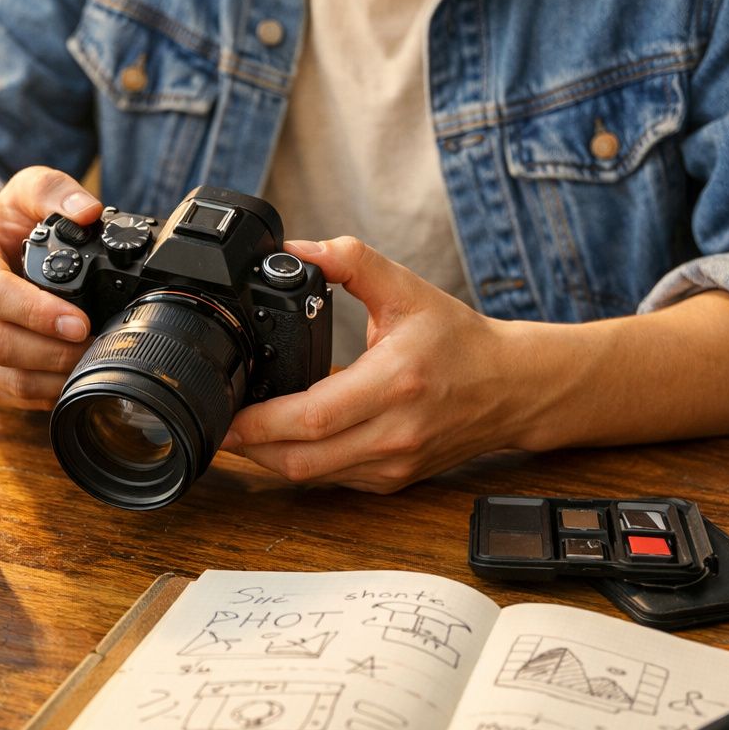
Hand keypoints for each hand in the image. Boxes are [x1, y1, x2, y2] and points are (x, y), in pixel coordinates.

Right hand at [0, 167, 101, 407]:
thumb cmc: (7, 223)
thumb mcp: (27, 190)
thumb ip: (55, 190)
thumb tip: (87, 211)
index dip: (36, 312)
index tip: (78, 320)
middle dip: (52, 351)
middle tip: (95, 343)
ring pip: (1, 374)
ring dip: (50, 375)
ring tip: (89, 361)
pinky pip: (4, 393)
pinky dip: (41, 393)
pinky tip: (70, 377)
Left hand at [222, 237, 526, 492]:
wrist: (513, 387)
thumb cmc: (459, 340)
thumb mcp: (406, 288)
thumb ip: (350, 261)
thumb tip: (295, 248)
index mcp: (394, 382)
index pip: (313, 417)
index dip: (260, 423)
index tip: (225, 412)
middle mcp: (394, 433)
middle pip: (301, 459)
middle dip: (249, 447)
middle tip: (216, 425)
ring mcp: (393, 464)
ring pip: (311, 477)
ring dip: (268, 459)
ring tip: (239, 433)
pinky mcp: (392, 481)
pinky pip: (331, 481)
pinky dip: (300, 464)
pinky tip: (280, 442)